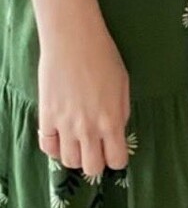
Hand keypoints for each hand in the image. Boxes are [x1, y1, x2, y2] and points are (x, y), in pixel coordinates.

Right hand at [37, 18, 130, 176]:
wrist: (72, 39)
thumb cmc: (103, 55)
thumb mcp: (123, 84)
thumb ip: (121, 112)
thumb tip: (116, 131)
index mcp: (112, 120)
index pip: (116, 161)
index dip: (117, 158)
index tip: (114, 150)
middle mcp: (88, 129)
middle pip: (92, 168)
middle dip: (96, 162)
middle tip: (96, 148)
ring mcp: (65, 126)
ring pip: (69, 162)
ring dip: (76, 154)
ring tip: (78, 141)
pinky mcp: (46, 118)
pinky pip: (48, 147)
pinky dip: (54, 147)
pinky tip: (60, 135)